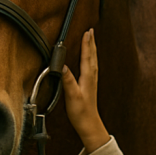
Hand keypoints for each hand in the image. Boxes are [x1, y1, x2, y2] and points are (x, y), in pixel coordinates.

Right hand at [61, 29, 109, 151]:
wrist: (89, 124)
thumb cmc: (81, 112)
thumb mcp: (72, 95)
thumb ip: (68, 80)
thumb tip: (62, 65)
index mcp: (87, 77)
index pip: (87, 56)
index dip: (86, 43)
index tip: (86, 32)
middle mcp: (92, 77)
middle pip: (92, 55)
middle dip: (91, 42)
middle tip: (91, 30)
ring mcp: (92, 81)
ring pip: (93, 60)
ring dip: (92, 49)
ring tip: (91, 40)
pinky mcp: (90, 85)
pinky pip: (92, 66)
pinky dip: (91, 58)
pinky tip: (89, 59)